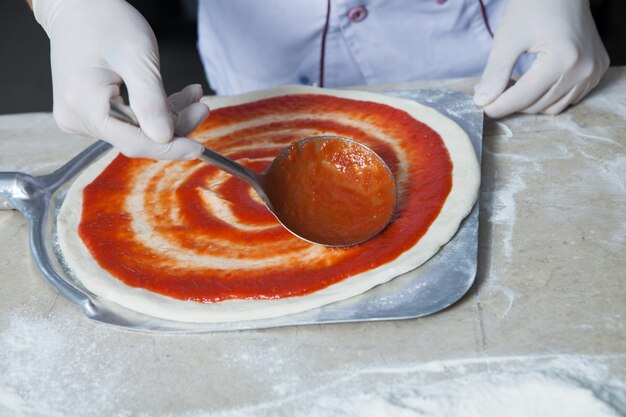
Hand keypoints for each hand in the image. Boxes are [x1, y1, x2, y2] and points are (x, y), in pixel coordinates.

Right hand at [33, 0, 206, 158]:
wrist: (77, 8)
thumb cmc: (104, 22)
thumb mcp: (137, 58)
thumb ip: (152, 101)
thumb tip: (165, 138)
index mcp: (84, 104)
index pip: (133, 142)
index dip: (170, 148)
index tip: (198, 149)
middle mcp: (76, 118)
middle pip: (137, 138)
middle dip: (174, 125)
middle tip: (201, 106)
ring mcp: (80, 118)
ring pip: (136, 132)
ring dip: (167, 116)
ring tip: (191, 95)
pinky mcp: (89, 115)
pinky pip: (128, 122)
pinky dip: (153, 111)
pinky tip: (173, 97)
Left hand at [473, 0, 608, 117]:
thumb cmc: (533, 7)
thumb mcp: (508, 39)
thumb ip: (495, 73)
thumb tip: (482, 102)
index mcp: (563, 60)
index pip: (523, 98)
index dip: (497, 106)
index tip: (481, 106)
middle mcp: (583, 69)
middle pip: (537, 106)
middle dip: (512, 102)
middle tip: (494, 89)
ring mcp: (593, 71)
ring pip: (552, 107)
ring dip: (530, 102)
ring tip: (514, 84)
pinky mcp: (597, 70)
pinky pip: (568, 98)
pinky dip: (548, 96)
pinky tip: (534, 81)